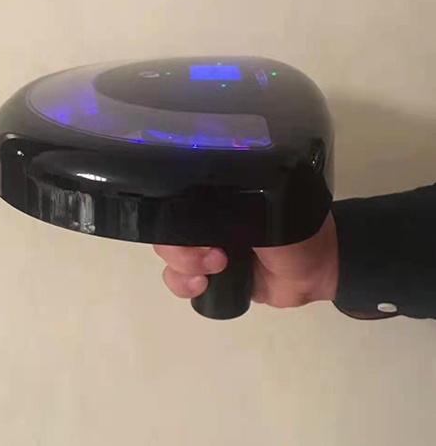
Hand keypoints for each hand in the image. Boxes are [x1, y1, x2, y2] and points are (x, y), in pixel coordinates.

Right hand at [154, 213, 338, 307]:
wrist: (316, 273)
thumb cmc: (299, 233)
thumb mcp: (268, 212)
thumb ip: (238, 209)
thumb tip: (205, 213)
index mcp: (219, 197)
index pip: (178, 200)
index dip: (174, 215)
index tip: (190, 232)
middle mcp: (206, 220)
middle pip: (168, 229)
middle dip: (180, 248)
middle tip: (214, 259)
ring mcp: (205, 248)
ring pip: (169, 254)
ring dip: (180, 267)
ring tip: (208, 276)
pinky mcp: (209, 275)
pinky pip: (179, 279)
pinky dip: (182, 284)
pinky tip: (200, 287)